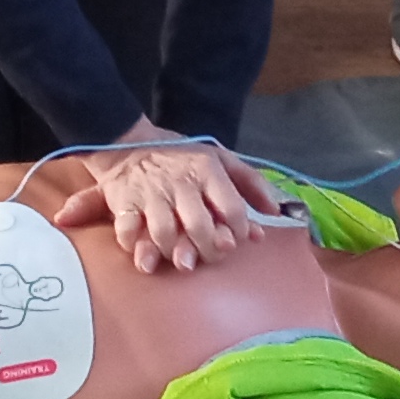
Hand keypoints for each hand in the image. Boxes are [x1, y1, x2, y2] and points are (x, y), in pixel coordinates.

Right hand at [75, 121, 266, 270]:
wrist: (126, 142)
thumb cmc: (179, 155)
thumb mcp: (219, 158)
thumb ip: (249, 183)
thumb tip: (275, 211)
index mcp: (207, 169)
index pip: (232, 209)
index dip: (239, 231)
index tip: (235, 237)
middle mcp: (180, 182)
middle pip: (200, 227)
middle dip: (209, 250)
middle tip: (210, 255)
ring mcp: (150, 193)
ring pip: (165, 234)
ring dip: (174, 252)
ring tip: (179, 256)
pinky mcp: (124, 202)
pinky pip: (129, 232)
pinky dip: (137, 247)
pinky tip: (146, 251)